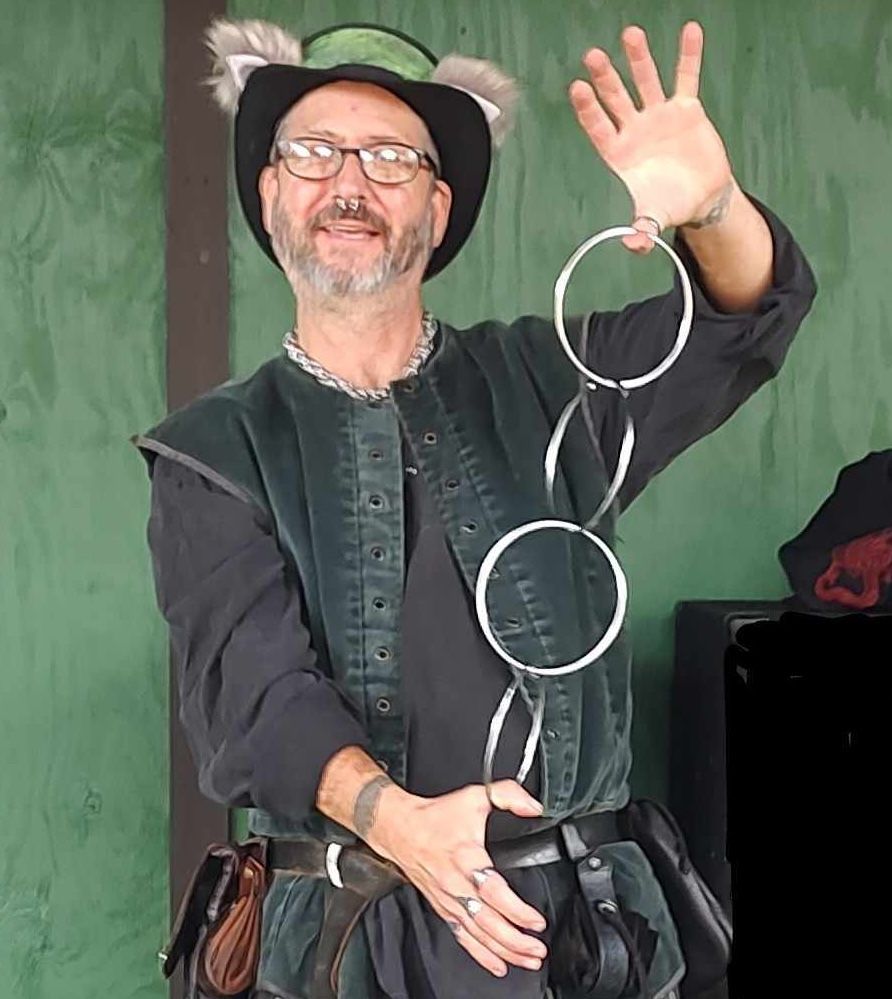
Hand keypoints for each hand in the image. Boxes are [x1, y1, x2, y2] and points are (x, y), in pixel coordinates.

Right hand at [366, 779, 548, 978]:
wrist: (400, 828)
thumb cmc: (436, 816)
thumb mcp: (475, 796)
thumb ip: (508, 795)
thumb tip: (534, 806)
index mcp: (467, 858)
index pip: (494, 892)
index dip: (516, 911)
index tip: (536, 922)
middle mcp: (456, 884)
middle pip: (488, 922)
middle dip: (515, 940)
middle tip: (538, 950)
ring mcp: (448, 899)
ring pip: (477, 934)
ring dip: (503, 951)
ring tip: (527, 960)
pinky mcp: (442, 907)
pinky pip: (462, 936)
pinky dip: (480, 954)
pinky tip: (497, 964)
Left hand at [569, 21, 734, 252]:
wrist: (702, 196)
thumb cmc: (670, 204)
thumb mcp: (654, 218)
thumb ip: (642, 229)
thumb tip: (633, 246)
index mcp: (620, 152)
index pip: (599, 127)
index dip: (589, 109)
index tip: (578, 88)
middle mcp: (635, 129)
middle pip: (617, 99)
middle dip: (606, 78)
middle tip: (593, 57)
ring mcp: (659, 115)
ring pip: (646, 81)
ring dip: (639, 59)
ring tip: (631, 35)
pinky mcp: (686, 108)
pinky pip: (686, 77)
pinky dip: (688, 55)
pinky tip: (690, 31)